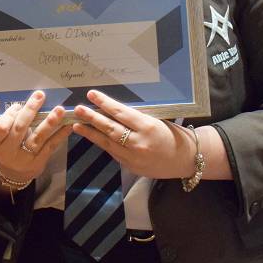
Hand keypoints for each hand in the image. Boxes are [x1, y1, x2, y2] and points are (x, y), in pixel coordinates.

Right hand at [0, 90, 70, 184]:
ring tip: (59, 110)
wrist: (12, 173)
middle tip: (40, 96)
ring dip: (50, 122)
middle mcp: (8, 152)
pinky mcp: (38, 163)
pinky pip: (50, 146)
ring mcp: (24, 159)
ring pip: (37, 138)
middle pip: (20, 129)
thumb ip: (8, 122)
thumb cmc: (5, 146)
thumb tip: (25, 106)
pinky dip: (60, 135)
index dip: (9, 115)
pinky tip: (67, 125)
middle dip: (30, 110)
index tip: (17, 105)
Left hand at [73, 90, 195, 179]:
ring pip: (107, 143)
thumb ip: (136, 119)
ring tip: (76, 124)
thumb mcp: (156, 121)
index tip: (91, 95)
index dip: (104, 103)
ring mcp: (134, 157)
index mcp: (147, 127)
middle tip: (77, 109)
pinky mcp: (131, 167)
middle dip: (92, 118)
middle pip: (110, 128)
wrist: (185, 159)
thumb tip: (113, 111)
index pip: (121, 113)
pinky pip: (113, 153)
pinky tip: (93, 136)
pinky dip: (102, 143)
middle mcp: (139, 142)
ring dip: (91, 133)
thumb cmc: (173, 135)